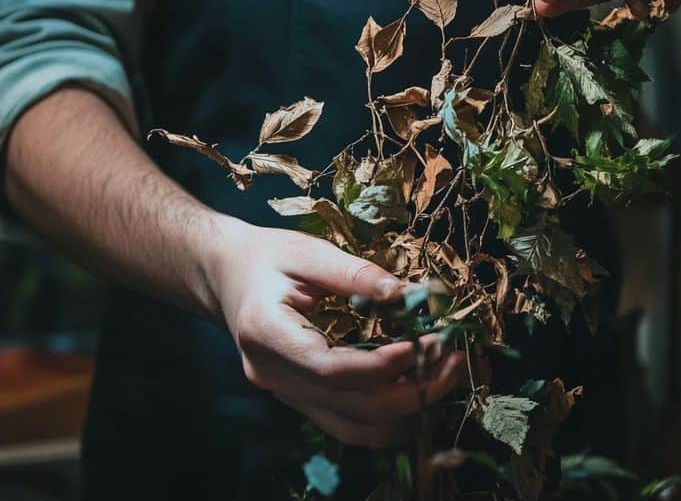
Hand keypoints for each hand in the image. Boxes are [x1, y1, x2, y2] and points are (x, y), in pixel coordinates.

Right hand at [205, 218, 465, 447]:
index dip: (385, 364)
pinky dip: (389, 416)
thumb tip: (409, 294)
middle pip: (353, 407)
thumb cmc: (265, 258)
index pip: (331, 368)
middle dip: (414, 389)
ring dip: (408, 410)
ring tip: (445, 374)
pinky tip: (418, 389)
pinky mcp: (300, 400)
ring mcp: (284, 395)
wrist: (224, 277)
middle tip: (455, 357)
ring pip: (356, 428)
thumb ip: (354, 272)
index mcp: (265, 334)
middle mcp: (272, 375)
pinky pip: (349, 424)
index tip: (428, 342)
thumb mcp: (305, 251)